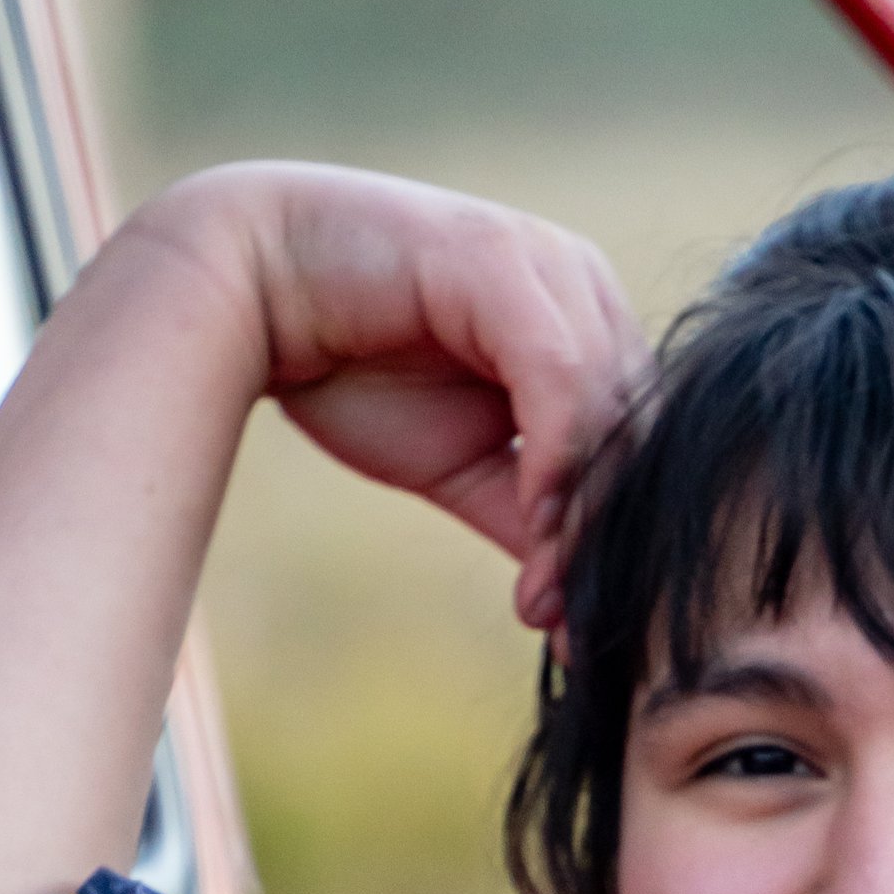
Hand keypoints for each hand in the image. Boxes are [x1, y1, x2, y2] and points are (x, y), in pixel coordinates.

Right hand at [159, 165, 649, 626]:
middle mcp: (583, 288)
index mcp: (587, 327)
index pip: (640, 447)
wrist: (253, 294)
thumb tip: (582, 599)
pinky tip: (534, 524)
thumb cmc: (353, 370)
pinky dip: (557, 460)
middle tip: (580, 631)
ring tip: (546, 597)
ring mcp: (548, 268)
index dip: (621, 544)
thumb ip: (528, 516)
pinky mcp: (502, 261)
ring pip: (606, 413)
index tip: (589, 631)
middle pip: (637, 435)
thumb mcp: (461, 466)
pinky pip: (558, 377)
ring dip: (580, 519)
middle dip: (608, 545)